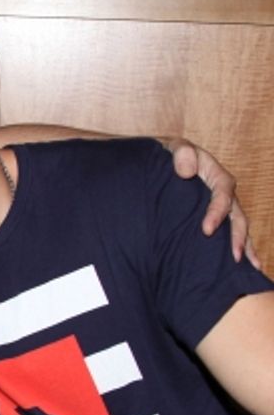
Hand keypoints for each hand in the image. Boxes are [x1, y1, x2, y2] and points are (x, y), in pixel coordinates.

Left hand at [165, 137, 258, 267]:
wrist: (164, 160)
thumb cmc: (170, 154)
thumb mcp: (174, 147)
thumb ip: (182, 153)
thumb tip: (187, 171)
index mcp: (217, 176)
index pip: (223, 196)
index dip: (217, 213)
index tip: (206, 230)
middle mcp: (224, 193)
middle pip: (237, 216)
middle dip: (238, 237)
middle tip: (235, 257)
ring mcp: (223, 206)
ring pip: (239, 227)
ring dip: (245, 246)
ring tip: (251, 267)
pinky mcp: (216, 216)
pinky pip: (230, 232)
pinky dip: (240, 247)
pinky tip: (245, 266)